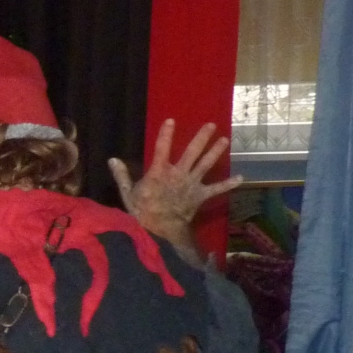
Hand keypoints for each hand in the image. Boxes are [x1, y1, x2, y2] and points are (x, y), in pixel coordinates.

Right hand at [109, 119, 240, 262]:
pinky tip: (240, 178)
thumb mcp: (126, 193)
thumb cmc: (141, 212)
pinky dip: (228, 184)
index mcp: (159, 172)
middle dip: (202, 138)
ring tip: (225, 140)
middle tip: (211, 125)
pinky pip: (215, 189)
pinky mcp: (200, 196)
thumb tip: (112, 160)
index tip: (171, 121)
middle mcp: (178, 174)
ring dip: (216, 152)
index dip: (165, 135)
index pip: (161, 149)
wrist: (160, 232)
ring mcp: (191, 184)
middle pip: (192, 153)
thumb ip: (121, 175)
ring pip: (205, 165)